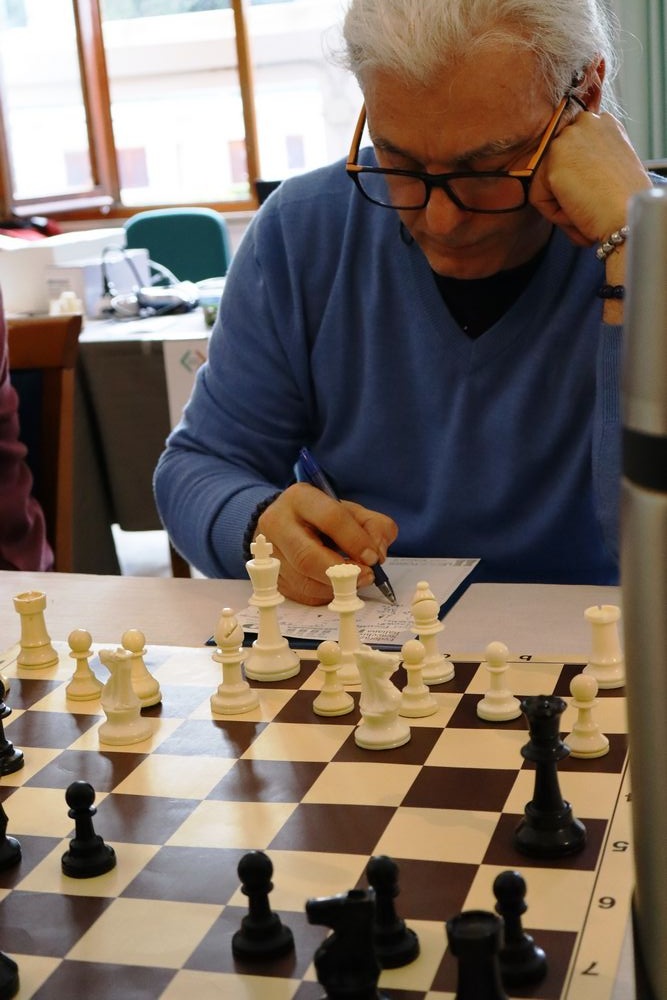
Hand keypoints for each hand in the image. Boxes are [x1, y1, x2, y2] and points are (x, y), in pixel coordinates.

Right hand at [256, 483, 397, 604]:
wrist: (288, 523)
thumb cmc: (323, 517)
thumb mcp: (352, 511)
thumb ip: (374, 526)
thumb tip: (378, 553)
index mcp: (300, 498)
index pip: (330, 519)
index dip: (355, 541)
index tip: (373, 557)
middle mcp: (277, 524)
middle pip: (307, 556)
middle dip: (342, 572)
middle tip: (366, 576)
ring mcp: (270, 554)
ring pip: (304, 581)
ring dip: (336, 587)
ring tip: (354, 581)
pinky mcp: (274, 577)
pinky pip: (302, 594)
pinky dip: (325, 594)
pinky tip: (336, 585)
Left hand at [530, 107, 651, 247]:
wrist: (629, 216)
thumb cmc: (626, 200)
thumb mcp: (612, 165)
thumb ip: (590, 158)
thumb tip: (566, 170)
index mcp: (603, 121)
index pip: (572, 150)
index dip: (580, 176)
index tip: (596, 190)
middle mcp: (584, 122)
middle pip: (557, 164)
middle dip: (568, 188)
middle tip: (593, 203)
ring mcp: (567, 140)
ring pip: (546, 181)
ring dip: (562, 202)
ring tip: (587, 209)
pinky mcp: (553, 164)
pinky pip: (539, 198)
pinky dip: (555, 214)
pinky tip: (578, 213)